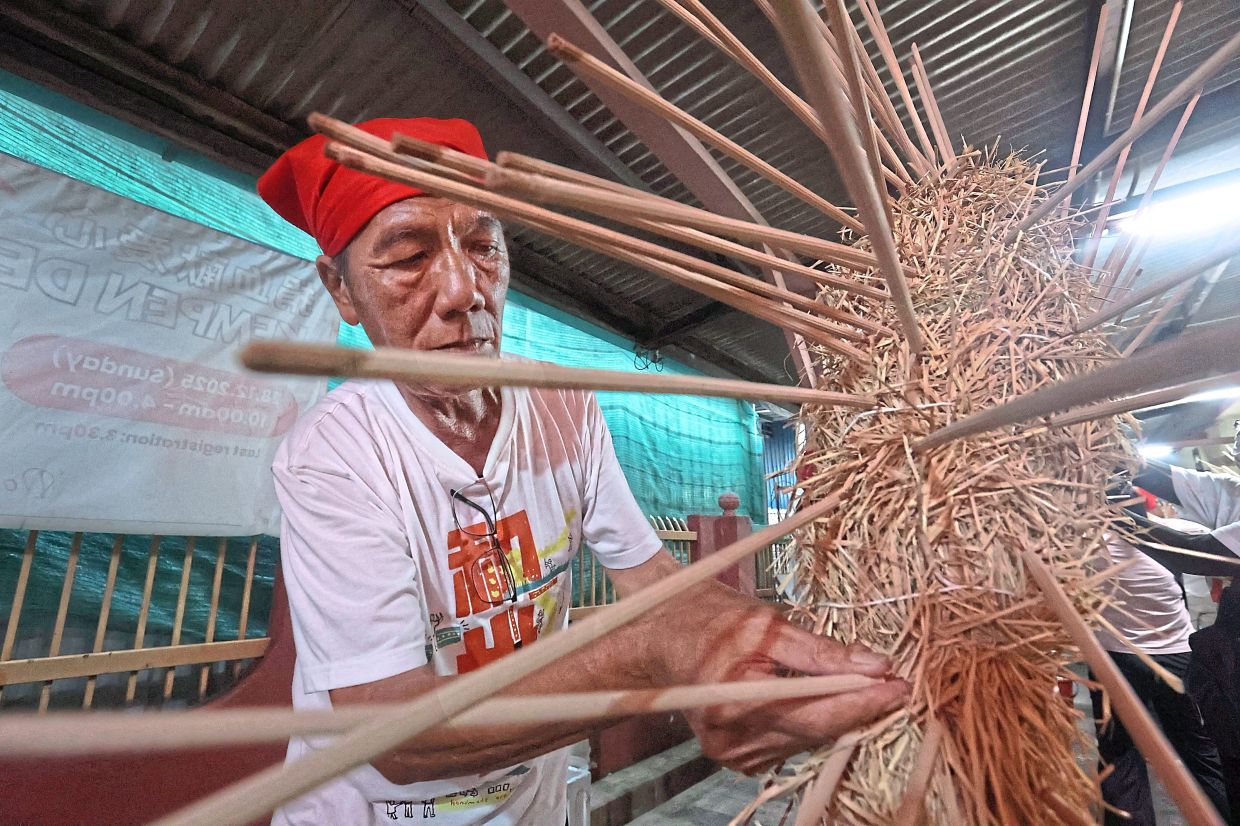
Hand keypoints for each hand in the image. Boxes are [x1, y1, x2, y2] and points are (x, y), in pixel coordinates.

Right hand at [654, 588, 909, 773]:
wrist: (661, 638)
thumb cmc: (710, 621)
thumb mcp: (767, 623)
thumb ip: (820, 650)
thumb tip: (875, 664)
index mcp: (736, 700)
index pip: (816, 711)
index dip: (863, 700)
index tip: (900, 685)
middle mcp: (732, 738)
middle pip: (815, 731)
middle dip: (857, 707)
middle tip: (894, 683)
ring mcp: (732, 754)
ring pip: (806, 741)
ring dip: (835, 716)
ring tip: (861, 686)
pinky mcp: (735, 758)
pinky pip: (789, 744)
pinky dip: (809, 724)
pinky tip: (817, 700)